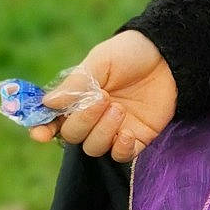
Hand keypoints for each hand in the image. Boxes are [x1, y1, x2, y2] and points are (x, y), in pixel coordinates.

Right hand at [27, 30, 176, 161]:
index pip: (52, 119)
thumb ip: (75, 84)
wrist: (169, 56)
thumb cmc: (130, 53)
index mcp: (76, 97)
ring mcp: (113, 129)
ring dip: (102, 131)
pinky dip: (120, 148)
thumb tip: (48, 103)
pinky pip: (120, 156)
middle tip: (103, 99)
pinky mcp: (136, 138)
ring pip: (93, 148)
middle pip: (72, 136)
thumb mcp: (100, 61)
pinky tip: (127, 132)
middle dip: (83, 120)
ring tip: (118, 108)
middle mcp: (91, 116)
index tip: (41, 133)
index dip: (42, 128)